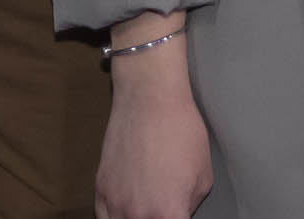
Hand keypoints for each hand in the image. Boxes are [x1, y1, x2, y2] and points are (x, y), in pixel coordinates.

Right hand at [94, 72, 212, 218]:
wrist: (149, 98)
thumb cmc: (180, 130)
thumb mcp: (203, 177)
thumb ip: (189, 206)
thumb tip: (179, 213)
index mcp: (168, 214)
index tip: (179, 215)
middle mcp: (138, 215)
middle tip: (165, 211)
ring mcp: (115, 203)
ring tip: (147, 211)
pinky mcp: (101, 189)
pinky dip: (115, 218)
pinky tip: (126, 213)